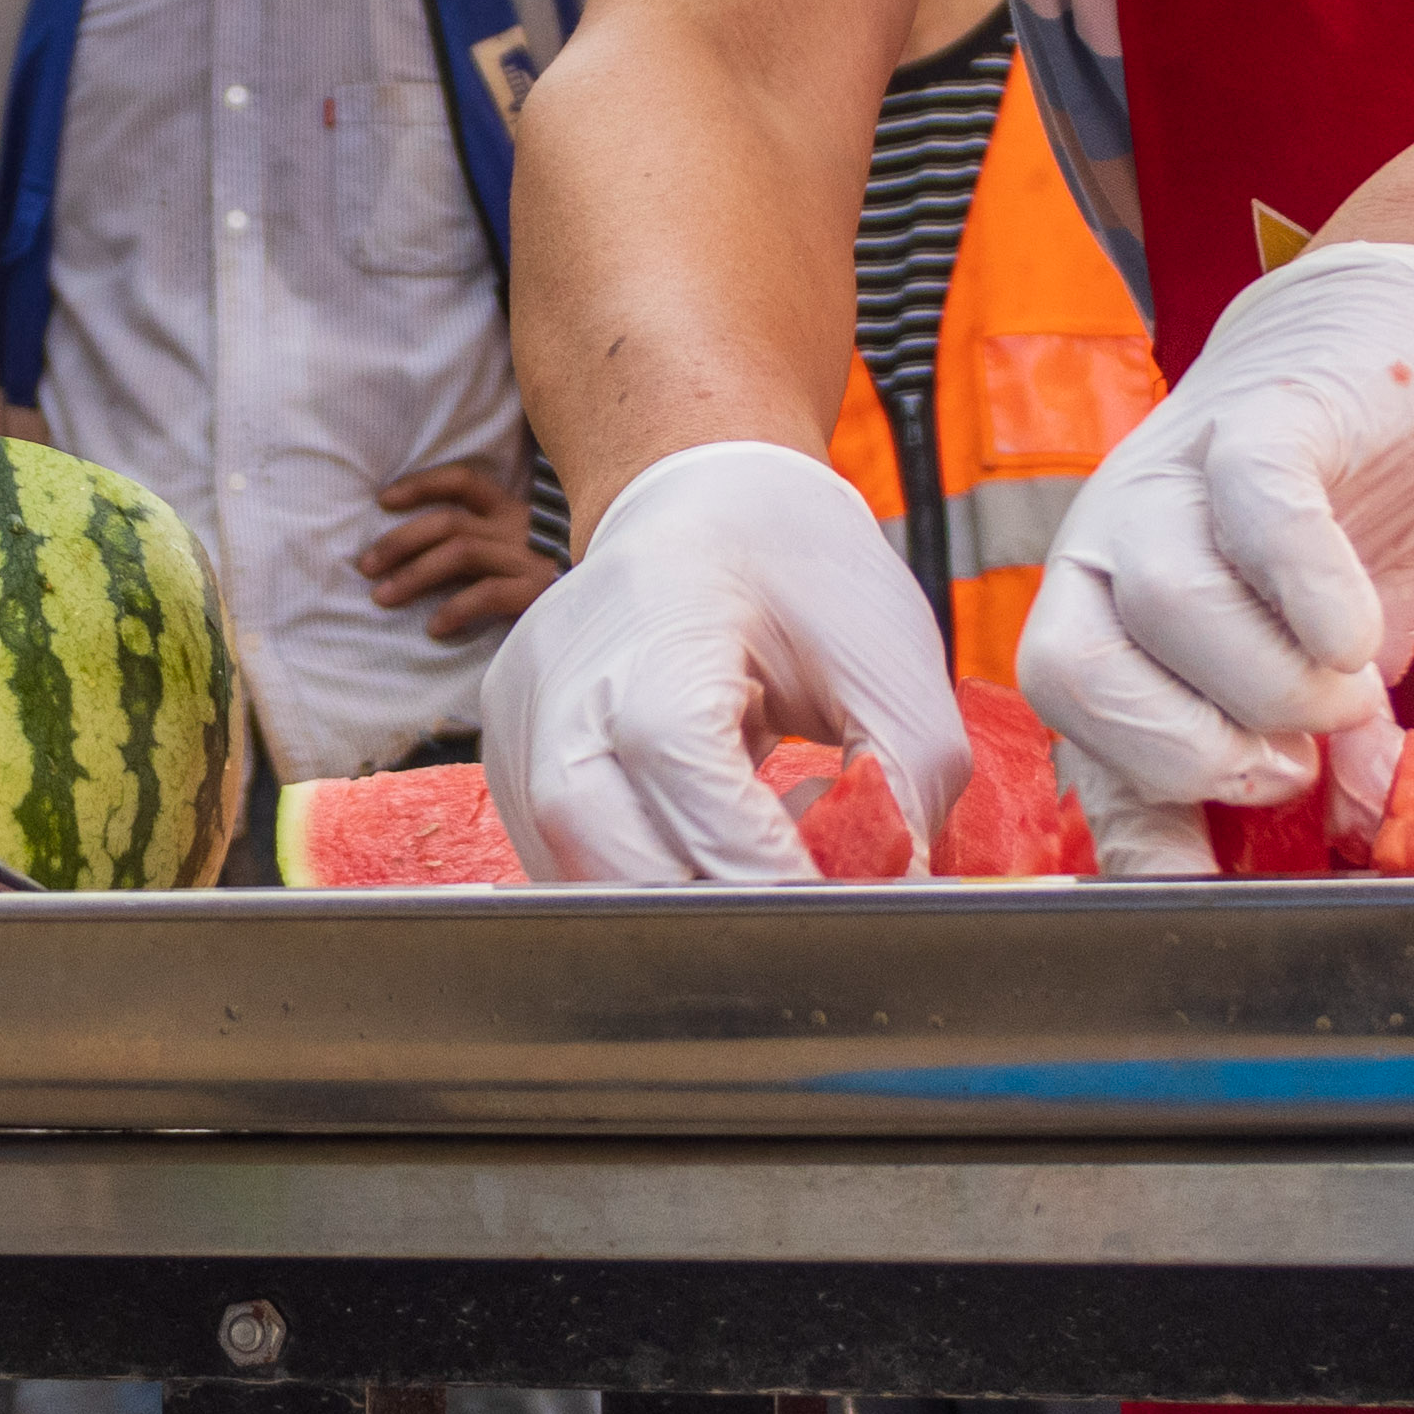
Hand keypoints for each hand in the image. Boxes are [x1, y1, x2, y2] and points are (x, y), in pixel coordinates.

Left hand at [355, 453, 555, 640]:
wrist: (618, 598)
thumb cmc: (564, 574)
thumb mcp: (527, 546)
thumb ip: (489, 543)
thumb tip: (426, 558)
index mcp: (513, 511)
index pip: (463, 481)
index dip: (420, 485)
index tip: (383, 499)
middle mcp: (518, 528)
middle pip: (448, 521)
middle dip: (399, 541)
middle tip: (365, 566)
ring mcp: (530, 558)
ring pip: (459, 552)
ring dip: (413, 575)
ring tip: (382, 598)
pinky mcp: (541, 592)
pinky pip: (489, 594)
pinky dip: (456, 609)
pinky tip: (435, 628)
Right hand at [482, 440, 968, 883]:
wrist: (700, 502)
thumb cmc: (795, 572)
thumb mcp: (890, 658)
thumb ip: (906, 780)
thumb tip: (892, 890)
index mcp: (654, 644)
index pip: (691, 791)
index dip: (770, 871)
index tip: (841, 902)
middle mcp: (559, 694)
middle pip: (614, 865)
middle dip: (720, 911)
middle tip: (805, 902)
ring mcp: (516, 733)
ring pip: (581, 884)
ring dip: (679, 902)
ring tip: (759, 858)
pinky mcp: (507, 764)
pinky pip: (566, 864)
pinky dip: (642, 878)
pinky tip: (704, 839)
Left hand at [1017, 242, 1413, 871]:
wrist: (1404, 352)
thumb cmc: (1336, 527)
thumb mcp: (1301, 665)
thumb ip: (1293, 753)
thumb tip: (1325, 860)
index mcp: (1105, 614)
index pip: (1071, 731)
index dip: (1140, 822)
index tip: (1215, 881)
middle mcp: (1111, 545)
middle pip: (1072, 672)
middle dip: (1188, 753)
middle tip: (1287, 762)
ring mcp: (1178, 474)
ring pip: (1168, 602)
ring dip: (1273, 684)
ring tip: (1345, 692)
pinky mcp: (1267, 418)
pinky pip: (1256, 503)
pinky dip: (1306, 586)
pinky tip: (1352, 635)